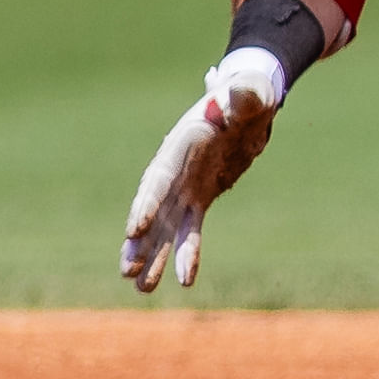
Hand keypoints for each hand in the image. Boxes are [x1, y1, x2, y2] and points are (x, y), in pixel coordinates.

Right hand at [120, 48, 289, 291]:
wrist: (251, 106)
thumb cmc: (250, 96)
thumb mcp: (251, 94)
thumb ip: (243, 96)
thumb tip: (240, 89)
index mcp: (181, 144)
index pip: (158, 178)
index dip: (145, 204)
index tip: (134, 230)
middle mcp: (176, 170)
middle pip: (151, 209)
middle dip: (139, 241)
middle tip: (127, 270)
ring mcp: (185, 187)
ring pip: (163, 227)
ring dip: (153, 256)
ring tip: (142, 289)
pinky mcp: (199, 200)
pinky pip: (189, 231)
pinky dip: (186, 254)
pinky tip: (184, 281)